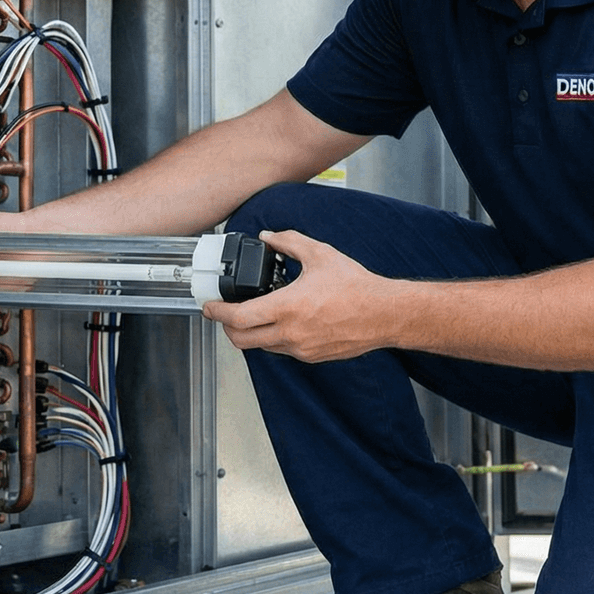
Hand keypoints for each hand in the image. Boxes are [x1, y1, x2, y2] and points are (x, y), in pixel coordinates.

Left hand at [200, 229, 395, 362]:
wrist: (384, 314)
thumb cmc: (356, 286)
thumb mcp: (319, 254)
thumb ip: (289, 242)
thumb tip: (269, 236)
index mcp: (287, 307)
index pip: (237, 318)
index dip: (217, 313)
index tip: (209, 306)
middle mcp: (290, 333)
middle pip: (241, 340)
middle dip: (227, 328)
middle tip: (224, 315)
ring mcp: (300, 349)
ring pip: (261, 347)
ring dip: (251, 334)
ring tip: (254, 316)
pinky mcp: (312, 357)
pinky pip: (282, 350)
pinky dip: (273, 339)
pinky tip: (281, 323)